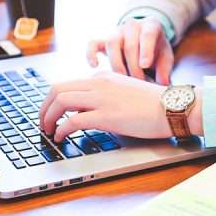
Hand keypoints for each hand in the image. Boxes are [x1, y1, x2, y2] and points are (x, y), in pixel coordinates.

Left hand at [40, 71, 202, 141]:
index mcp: (102, 78)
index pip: (67, 84)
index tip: (50, 112)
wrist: (172, 106)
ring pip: (61, 101)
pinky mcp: (107, 115)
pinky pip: (73, 120)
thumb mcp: (124, 91)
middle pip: (57, 90)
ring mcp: (102, 98)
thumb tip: (88, 109)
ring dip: (48, 117)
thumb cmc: (152, 103)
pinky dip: (61, 129)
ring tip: (48, 131)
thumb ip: (105, 95)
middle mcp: (98, 84)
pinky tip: (61, 137)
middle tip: (42, 122)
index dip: (52, 100)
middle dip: (44, 107)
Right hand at [87, 17, 173, 84]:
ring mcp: (116, 32)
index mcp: (151, 26)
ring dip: (117, 65)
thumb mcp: (165, 57)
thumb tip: (162, 84)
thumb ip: (165, 70)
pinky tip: (95, 66)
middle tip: (139, 83)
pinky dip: (91, 54)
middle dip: (134, 67)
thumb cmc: (155, 50)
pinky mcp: (103, 40)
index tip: (145, 65)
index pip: (148, 35)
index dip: (146, 50)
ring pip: (112, 44)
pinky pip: (92, 44)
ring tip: (123, 80)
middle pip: (129, 45)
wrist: (143, 39)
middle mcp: (132, 26)